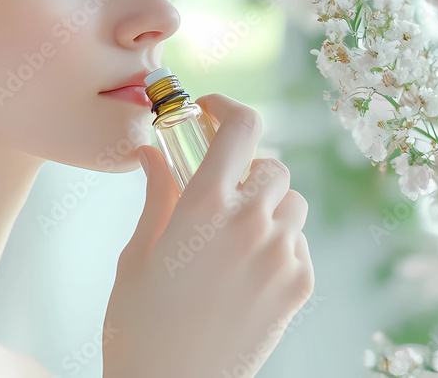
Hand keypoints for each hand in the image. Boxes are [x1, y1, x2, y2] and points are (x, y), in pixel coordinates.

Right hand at [102, 94, 313, 377]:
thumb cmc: (140, 327)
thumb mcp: (138, 254)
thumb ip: (156, 195)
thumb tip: (153, 153)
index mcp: (204, 207)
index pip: (240, 127)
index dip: (227, 109)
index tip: (211, 113)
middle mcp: (251, 224)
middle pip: (270, 165)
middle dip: (244, 169)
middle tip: (216, 189)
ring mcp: (282, 256)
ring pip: (291, 202)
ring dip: (267, 204)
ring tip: (232, 233)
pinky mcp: (300, 285)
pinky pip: (299, 240)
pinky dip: (278, 241)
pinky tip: (246, 267)